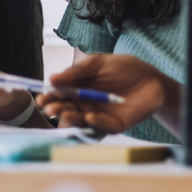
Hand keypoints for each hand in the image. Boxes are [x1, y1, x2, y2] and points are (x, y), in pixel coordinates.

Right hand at [37, 54, 173, 134]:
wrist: (150, 78)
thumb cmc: (123, 68)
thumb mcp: (97, 63)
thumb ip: (76, 71)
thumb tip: (51, 78)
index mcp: (78, 89)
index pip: (59, 95)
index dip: (50, 97)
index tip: (42, 97)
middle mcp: (84, 105)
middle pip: (66, 110)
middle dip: (57, 109)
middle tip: (50, 109)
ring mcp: (98, 117)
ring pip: (81, 121)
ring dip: (71, 118)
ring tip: (64, 114)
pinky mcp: (113, 126)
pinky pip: (102, 127)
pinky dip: (96, 123)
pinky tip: (90, 117)